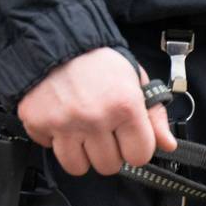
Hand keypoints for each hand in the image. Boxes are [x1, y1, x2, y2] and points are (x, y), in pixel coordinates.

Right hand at [17, 47, 177, 177]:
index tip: (127, 137)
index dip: (134, 148)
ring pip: (77, 167)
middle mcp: (95, 117)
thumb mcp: (135, 80)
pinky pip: (49, 149)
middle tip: (102, 130)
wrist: (54, 39)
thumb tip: (168, 145)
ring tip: (81, 131)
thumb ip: (154, 115)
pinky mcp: (37, 121)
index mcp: (125, 106)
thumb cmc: (99, 61)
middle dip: (107, 152)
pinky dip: (53, 139)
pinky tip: (60, 119)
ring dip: (80, 153)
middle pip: (108, 166)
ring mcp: (64, 122)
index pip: (139, 157)